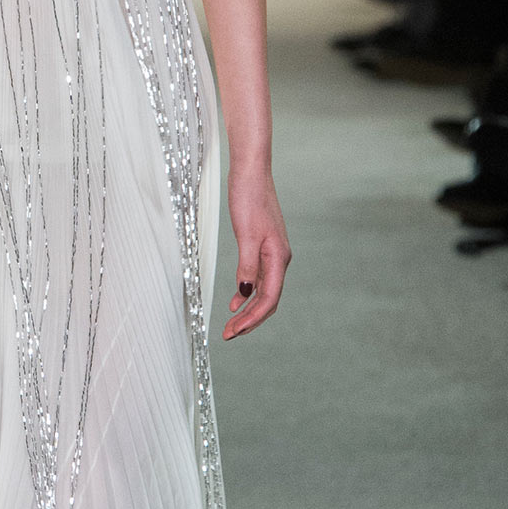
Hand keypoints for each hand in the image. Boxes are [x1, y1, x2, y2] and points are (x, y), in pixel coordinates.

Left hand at [222, 167, 290, 339]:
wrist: (250, 173)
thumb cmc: (249, 198)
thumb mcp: (245, 233)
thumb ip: (247, 265)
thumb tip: (246, 294)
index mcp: (279, 258)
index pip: (269, 299)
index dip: (252, 319)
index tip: (234, 331)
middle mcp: (279, 259)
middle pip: (268, 300)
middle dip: (250, 320)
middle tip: (228, 335)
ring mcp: (272, 254)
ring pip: (264, 292)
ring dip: (248, 310)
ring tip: (231, 325)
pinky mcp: (262, 248)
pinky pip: (257, 279)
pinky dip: (246, 293)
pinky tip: (235, 301)